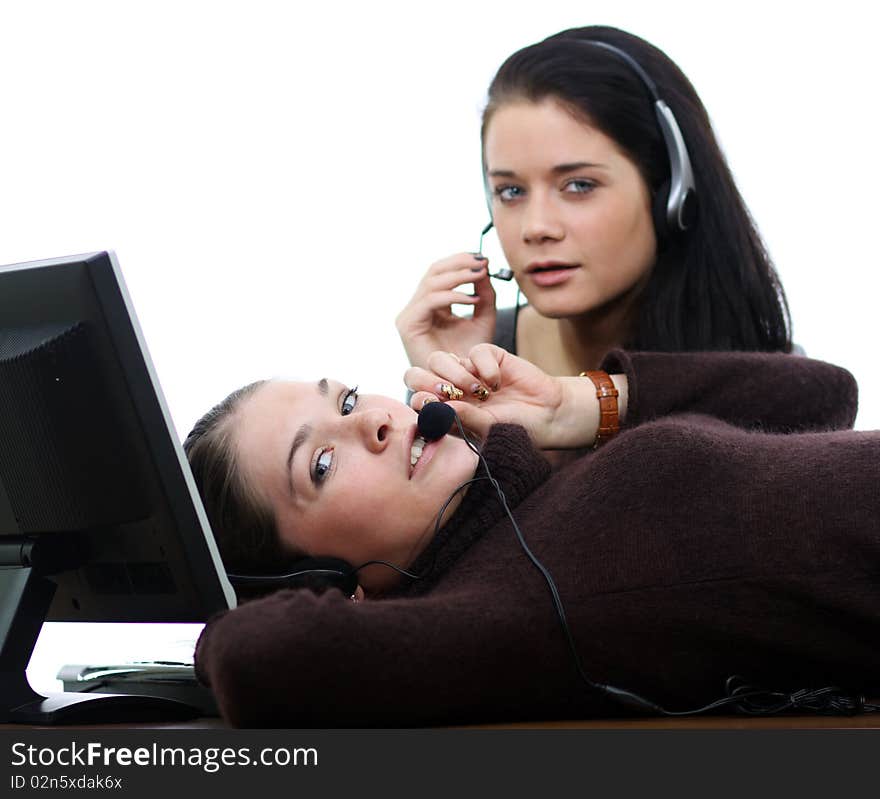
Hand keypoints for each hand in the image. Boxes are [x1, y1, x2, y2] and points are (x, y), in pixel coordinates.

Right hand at [395, 253, 496, 368]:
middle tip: (483, 263)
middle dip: (459, 264)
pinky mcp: (408, 325)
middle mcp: (417, 307)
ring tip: (481, 276)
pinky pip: (430, 301)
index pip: (441, 271)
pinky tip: (473, 300)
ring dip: (458, 276)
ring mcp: (409, 315)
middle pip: (433, 271)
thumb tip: (484, 266)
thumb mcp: (483, 317)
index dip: (461, 260)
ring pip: (431, 282)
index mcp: (432, 303)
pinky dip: (453, 296)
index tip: (484, 259)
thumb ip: (484, 292)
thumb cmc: (470, 355)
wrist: (460, 385)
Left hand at [404, 344, 597, 448]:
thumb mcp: (487, 429)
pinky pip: (473, 352)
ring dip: (455, 374)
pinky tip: (497, 382)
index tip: (433, 404)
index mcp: (445, 411)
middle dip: (427, 381)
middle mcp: (451, 390)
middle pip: (416, 374)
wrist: (548, 414)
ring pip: (439, 359)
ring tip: (478, 391)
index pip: (416, 399)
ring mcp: (467, 371)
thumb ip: (461, 419)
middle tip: (448, 392)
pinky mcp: (488, 356)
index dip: (419, 398)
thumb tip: (433, 407)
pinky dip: (483, 367)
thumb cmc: (516, 427)